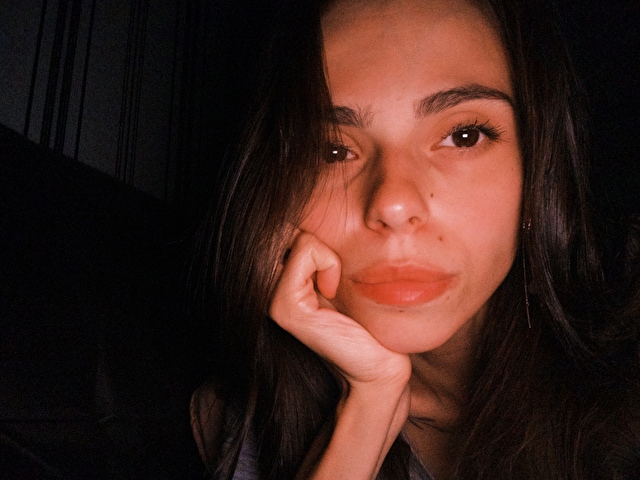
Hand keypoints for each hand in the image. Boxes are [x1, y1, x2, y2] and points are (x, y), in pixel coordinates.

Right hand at [270, 231, 411, 478]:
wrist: (377, 363)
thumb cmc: (362, 317)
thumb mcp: (334, 274)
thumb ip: (313, 250)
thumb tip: (300, 215)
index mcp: (272, 282)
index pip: (284, 228)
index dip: (314, 241)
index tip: (329, 273)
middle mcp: (263, 290)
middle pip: (286, 228)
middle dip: (317, 244)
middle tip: (331, 279)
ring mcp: (269, 299)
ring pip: (297, 237)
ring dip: (326, 255)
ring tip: (332, 287)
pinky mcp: (285, 306)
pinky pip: (305, 251)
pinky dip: (328, 263)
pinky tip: (331, 292)